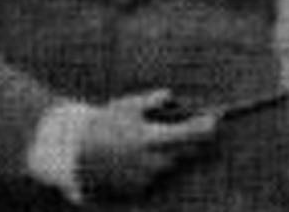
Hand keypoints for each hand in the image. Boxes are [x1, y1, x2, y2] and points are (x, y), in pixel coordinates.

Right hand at [75, 89, 217, 200]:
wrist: (73, 153)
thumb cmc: (103, 124)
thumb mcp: (127, 106)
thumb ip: (153, 100)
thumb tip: (171, 97)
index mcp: (152, 139)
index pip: (192, 134)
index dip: (207, 126)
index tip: (215, 118)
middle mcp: (153, 162)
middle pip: (187, 152)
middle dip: (190, 140)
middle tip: (190, 127)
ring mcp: (146, 179)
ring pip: (171, 164)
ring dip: (171, 153)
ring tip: (154, 141)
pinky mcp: (138, 191)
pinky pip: (156, 176)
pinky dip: (155, 166)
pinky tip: (142, 156)